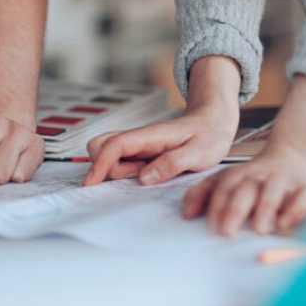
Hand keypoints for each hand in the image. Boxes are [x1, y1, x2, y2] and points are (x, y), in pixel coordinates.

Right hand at [83, 105, 237, 185]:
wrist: (213, 122)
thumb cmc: (209, 135)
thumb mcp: (200, 153)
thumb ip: (173, 164)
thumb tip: (144, 178)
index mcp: (150, 135)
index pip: (115, 145)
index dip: (100, 164)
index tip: (91, 183)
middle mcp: (138, 137)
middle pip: (100, 147)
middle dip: (106, 167)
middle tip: (135, 178)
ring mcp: (136, 144)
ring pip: (106, 154)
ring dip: (115, 171)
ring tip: (145, 175)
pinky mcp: (138, 151)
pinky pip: (118, 160)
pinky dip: (122, 171)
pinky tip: (144, 175)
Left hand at [182, 144, 305, 236]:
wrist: (295, 158)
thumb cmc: (254, 177)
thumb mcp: (225, 180)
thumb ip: (202, 195)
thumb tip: (186, 215)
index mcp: (238, 175)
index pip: (223, 188)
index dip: (216, 207)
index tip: (211, 226)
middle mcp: (259, 176)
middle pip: (245, 190)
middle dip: (235, 210)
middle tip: (227, 232)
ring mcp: (284, 181)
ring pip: (273, 192)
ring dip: (265, 209)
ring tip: (258, 229)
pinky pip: (302, 198)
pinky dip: (294, 211)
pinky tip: (284, 223)